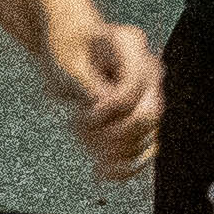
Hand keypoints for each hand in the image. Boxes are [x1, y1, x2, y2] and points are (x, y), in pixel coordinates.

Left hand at [40, 13, 158, 183]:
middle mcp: (149, 69)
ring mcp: (149, 91)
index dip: (108, 112)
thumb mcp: (67, 62)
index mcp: (131, 46)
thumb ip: (89, 88)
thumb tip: (105, 114)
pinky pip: (144, 147)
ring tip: (84, 142)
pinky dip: (125, 164)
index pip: (131, 92)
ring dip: (114, 151)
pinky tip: (104, 173)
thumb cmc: (65, 44)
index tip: (83, 114)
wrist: (67, 39)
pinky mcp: (141, 112)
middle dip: (114, 135)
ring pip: (148, 138)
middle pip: (148, 117)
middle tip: (82, 131)